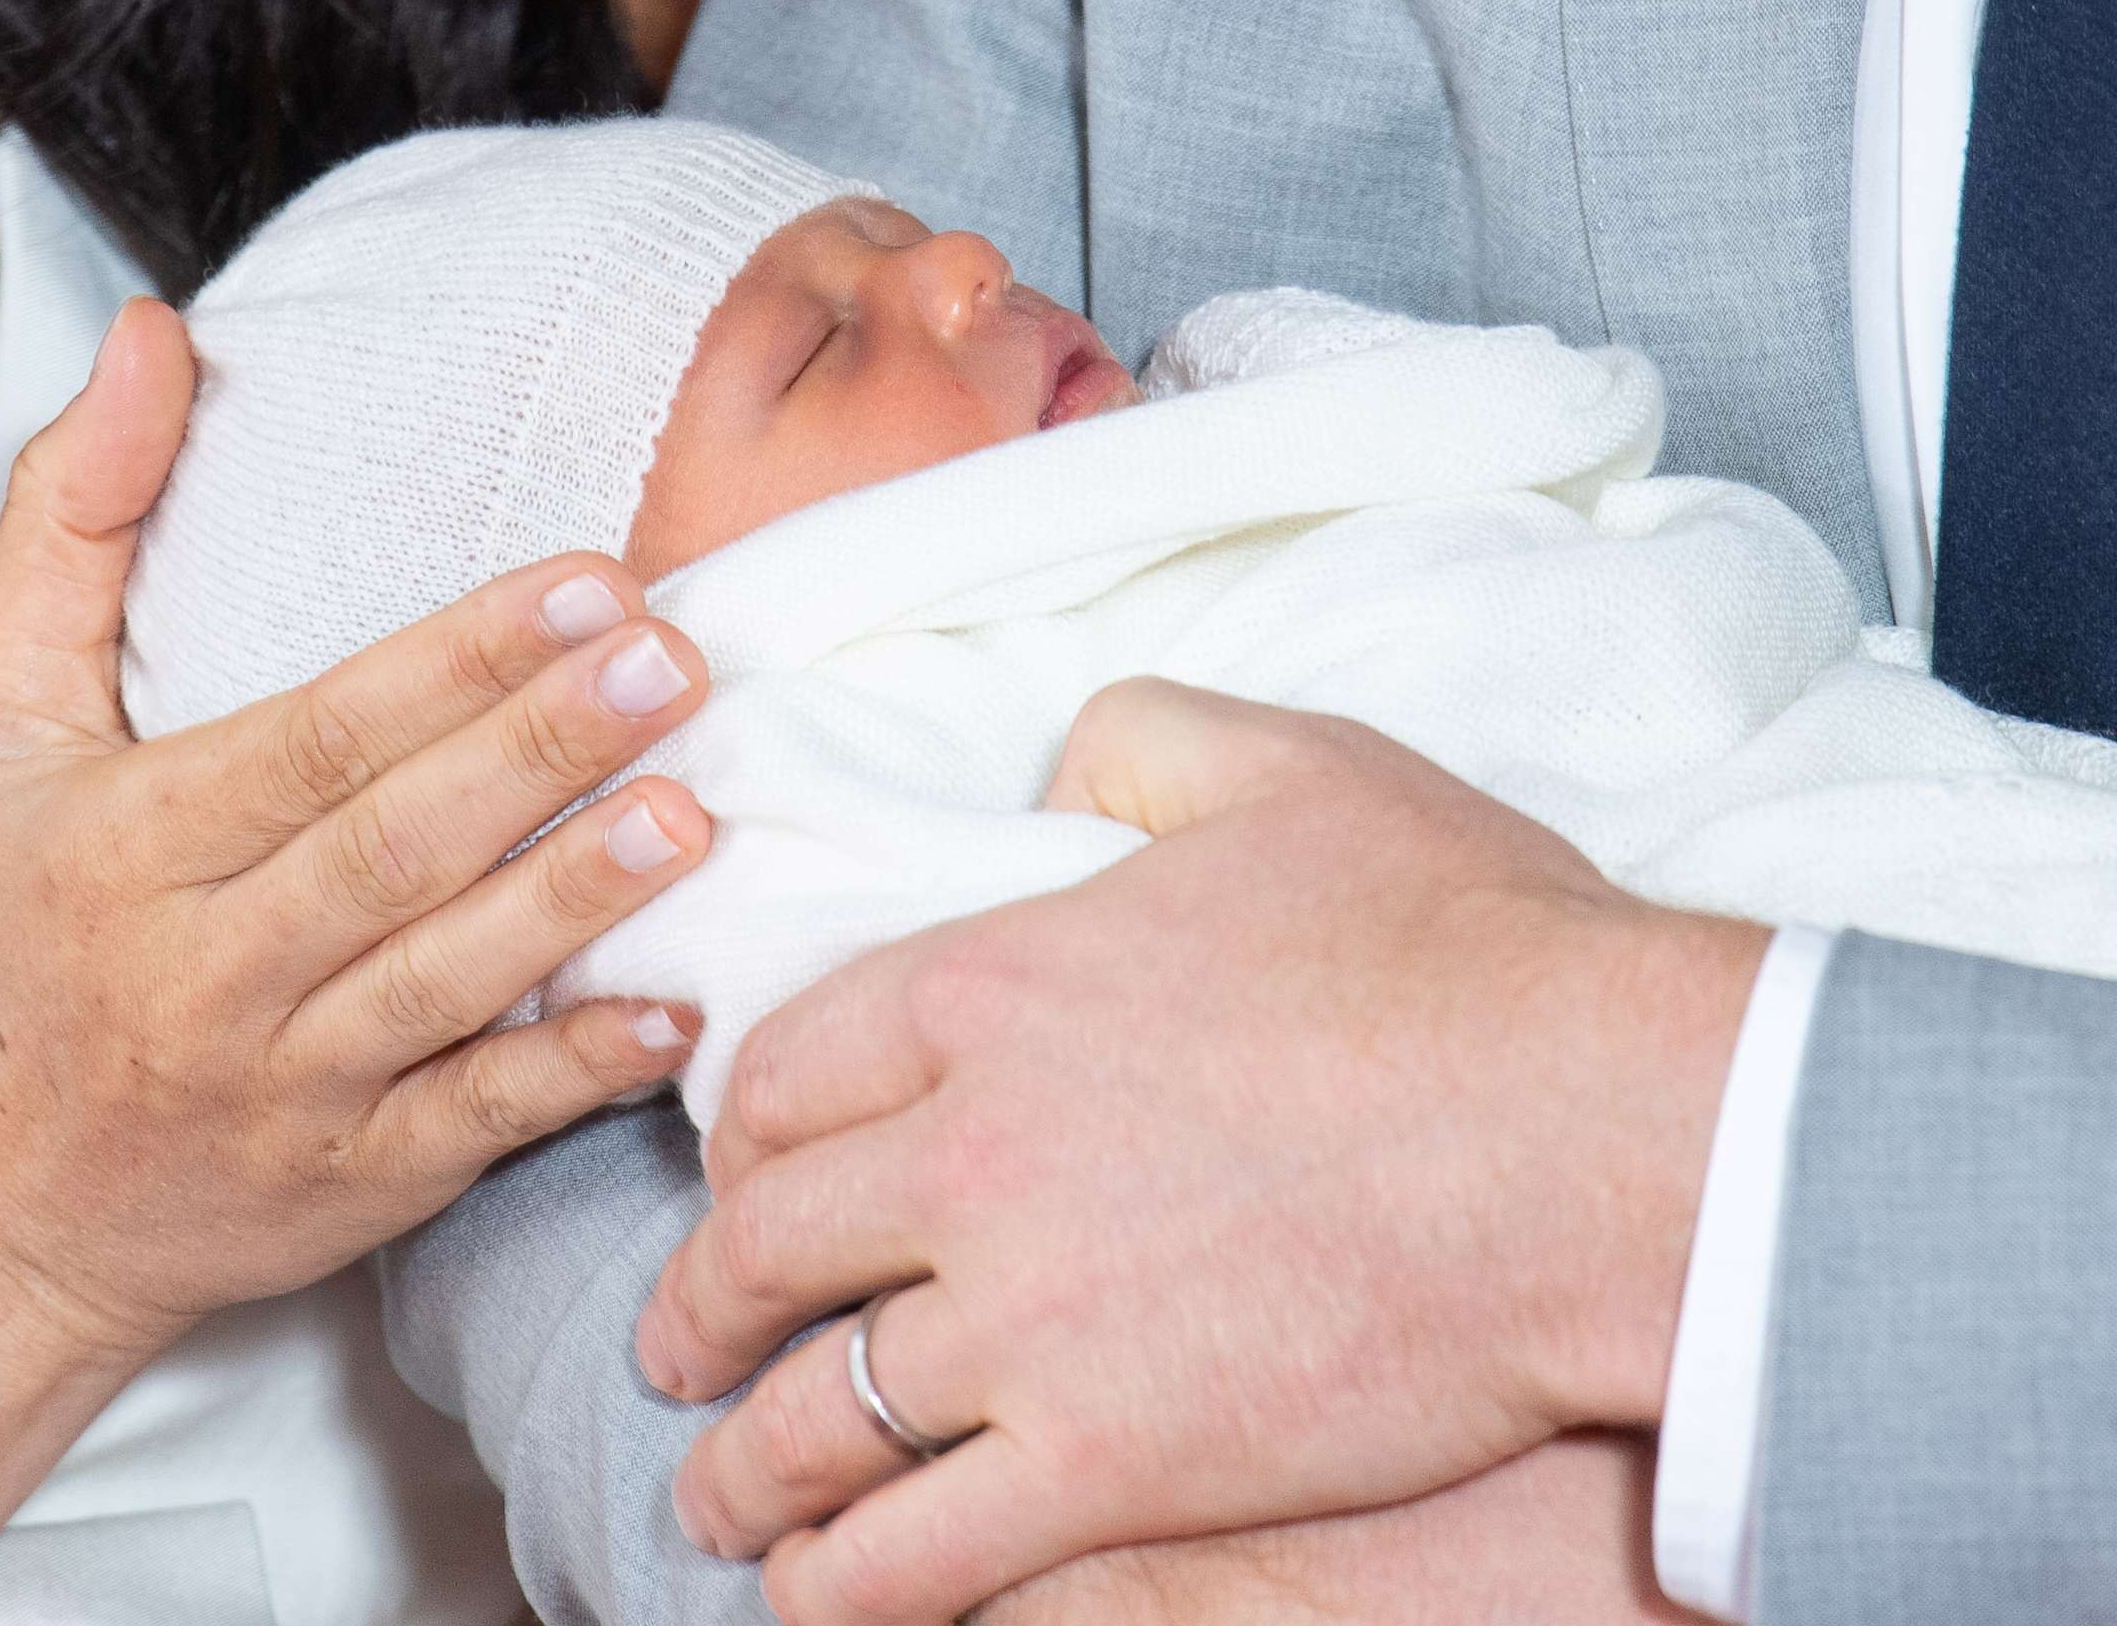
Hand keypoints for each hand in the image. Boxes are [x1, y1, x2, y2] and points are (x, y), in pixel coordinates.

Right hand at [0, 298, 716, 1357]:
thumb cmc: (9, 929)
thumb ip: (71, 519)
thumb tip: (158, 332)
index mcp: (127, 841)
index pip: (312, 739)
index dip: (453, 662)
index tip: (586, 579)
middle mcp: (204, 970)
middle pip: (392, 850)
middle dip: (540, 750)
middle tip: (676, 660)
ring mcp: (286, 1088)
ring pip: (445, 985)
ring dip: (573, 900)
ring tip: (692, 810)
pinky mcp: (355, 1185)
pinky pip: (474, 1124)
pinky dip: (573, 1073)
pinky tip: (675, 1012)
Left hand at [634, 678, 1767, 1624]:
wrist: (1604, 1128)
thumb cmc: (1466, 945)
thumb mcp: (1290, 770)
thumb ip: (1138, 743)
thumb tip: (1060, 767)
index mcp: (988, 988)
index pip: (783, 1074)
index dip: (738, 1139)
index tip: (735, 1177)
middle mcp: (968, 1153)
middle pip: (763, 1248)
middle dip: (699, 1308)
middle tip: (680, 1344)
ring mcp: (1028, 1320)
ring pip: (815, 1418)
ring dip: (744, 1469)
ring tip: (723, 1496)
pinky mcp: (1111, 1462)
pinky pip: (917, 1555)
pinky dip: (839, 1587)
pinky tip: (816, 1593)